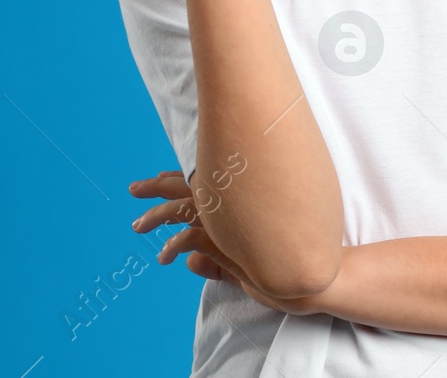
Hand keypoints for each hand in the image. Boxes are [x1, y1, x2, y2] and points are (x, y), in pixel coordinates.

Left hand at [129, 170, 334, 316]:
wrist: (312, 272)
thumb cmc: (290, 260)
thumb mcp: (247, 258)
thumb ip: (217, 260)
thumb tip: (189, 264)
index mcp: (242, 193)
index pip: (204, 176)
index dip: (179, 176)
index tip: (161, 175)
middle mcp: (233, 201)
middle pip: (184, 185)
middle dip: (156, 186)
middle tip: (134, 188)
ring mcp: (228, 219)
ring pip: (178, 209)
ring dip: (154, 216)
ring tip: (137, 226)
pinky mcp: (224, 239)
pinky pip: (187, 239)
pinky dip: (172, 247)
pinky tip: (165, 258)